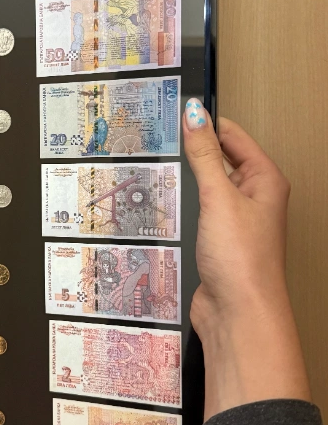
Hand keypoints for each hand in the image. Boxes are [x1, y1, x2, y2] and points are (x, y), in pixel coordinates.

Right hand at [183, 98, 310, 419]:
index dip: (206, 122)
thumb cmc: (242, 259)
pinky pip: (199, 210)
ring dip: (187, 177)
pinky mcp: (218, 240)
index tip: (175, 110)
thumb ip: (204, 154)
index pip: (233, 136)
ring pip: (208, 186)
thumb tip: (195, 114)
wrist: (238, 313)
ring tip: (159, 163)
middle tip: (161, 134)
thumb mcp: (219, 196)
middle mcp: (254, 198)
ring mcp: (235, 220)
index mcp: (264, 180)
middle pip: (221, 159)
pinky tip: (165, 200)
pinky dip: (183, 202)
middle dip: (193, 148)